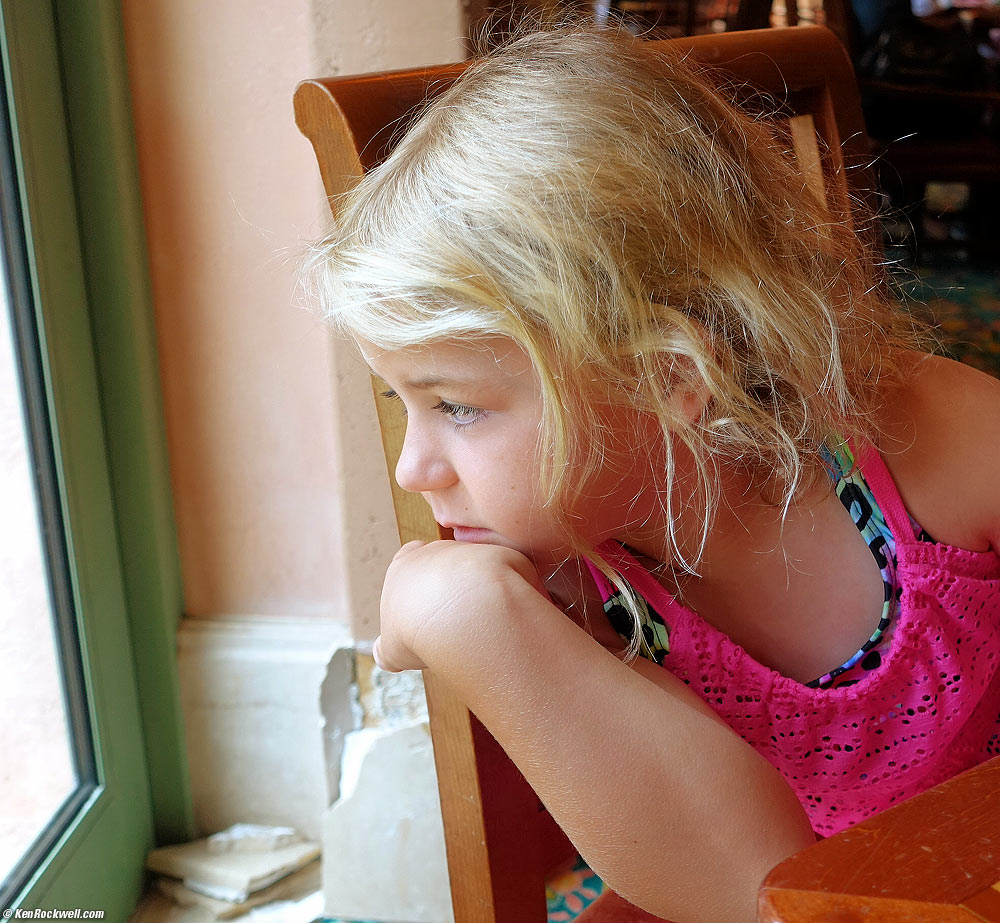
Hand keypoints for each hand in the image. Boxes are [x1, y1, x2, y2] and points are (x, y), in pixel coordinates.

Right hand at [372, 539, 546, 672]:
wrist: (457, 613)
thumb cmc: (416, 630)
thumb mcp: (391, 648)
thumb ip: (387, 649)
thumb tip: (383, 654)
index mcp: (405, 564)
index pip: (408, 559)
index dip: (417, 582)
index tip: (423, 608)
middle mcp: (437, 550)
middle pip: (444, 562)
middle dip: (451, 585)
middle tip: (456, 620)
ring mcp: (470, 550)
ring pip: (476, 567)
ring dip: (480, 590)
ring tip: (481, 623)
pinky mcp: (502, 555)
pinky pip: (507, 574)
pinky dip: (507, 593)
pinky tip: (503, 617)